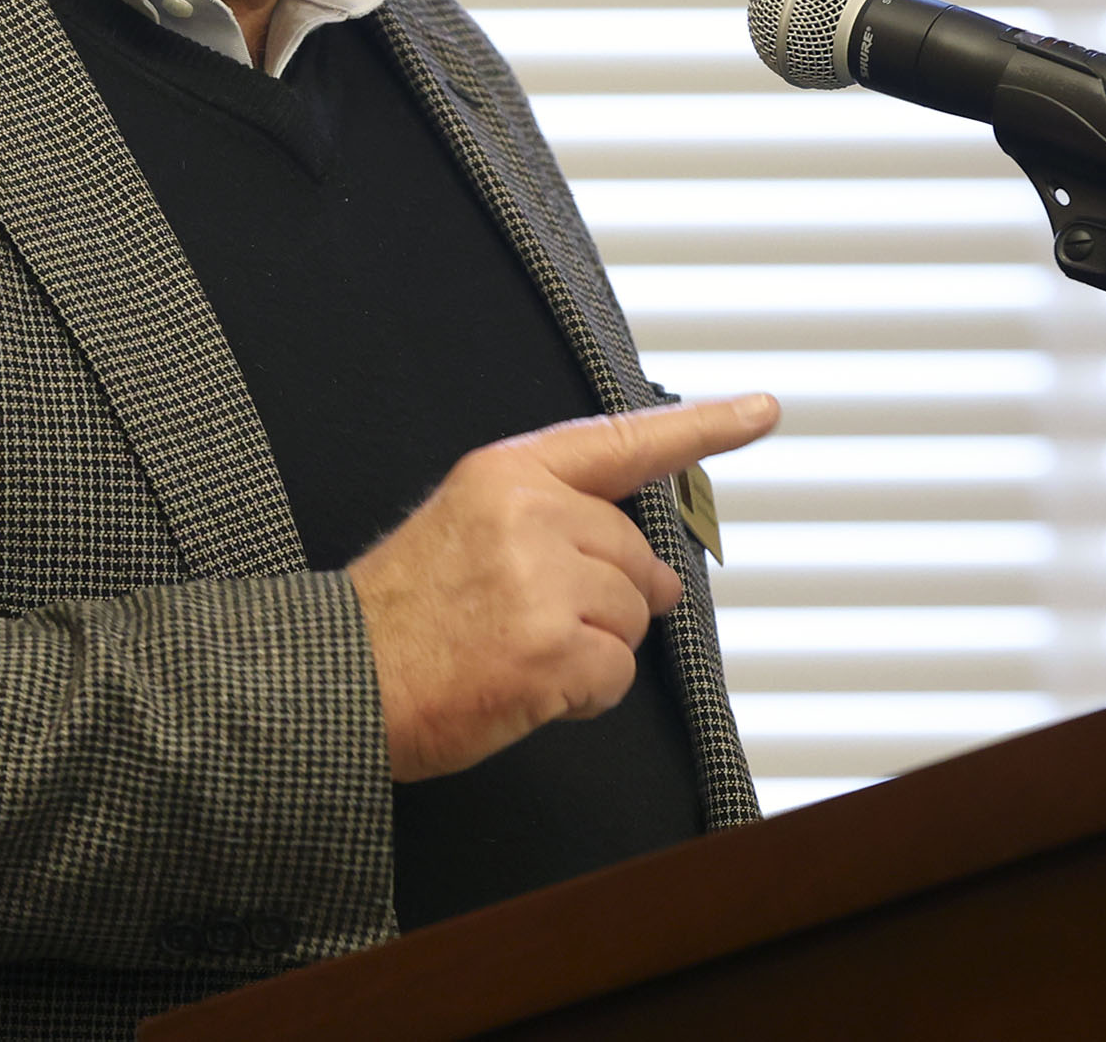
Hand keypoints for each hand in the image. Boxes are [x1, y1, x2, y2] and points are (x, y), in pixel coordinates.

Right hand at [348, 394, 779, 783]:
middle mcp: (529, 514)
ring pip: (633, 616)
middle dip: (607, 598)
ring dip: (591, 648)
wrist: (342, 680)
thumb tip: (658, 575)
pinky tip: (525, 686)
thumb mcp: (469, 528)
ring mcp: (541, 579)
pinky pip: (616, 673)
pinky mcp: (550, 647)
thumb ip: (557, 523)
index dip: (703, 429)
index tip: (763, 411)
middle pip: (634, 555)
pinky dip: (583, 694)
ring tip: (517, 652)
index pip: (622, 441)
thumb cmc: (403, 616)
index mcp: (506, 474)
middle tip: (533, 621)